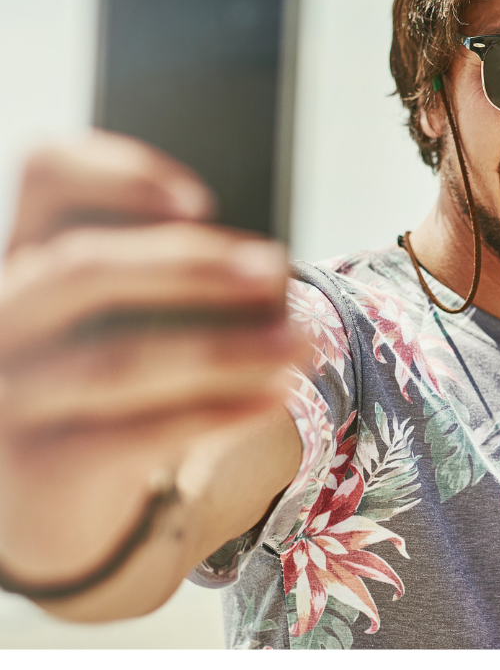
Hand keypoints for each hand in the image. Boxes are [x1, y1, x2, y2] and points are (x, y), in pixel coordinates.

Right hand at [0, 132, 303, 603]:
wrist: (48, 496)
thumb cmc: (103, 380)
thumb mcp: (119, 317)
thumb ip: (170, 281)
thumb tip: (271, 277)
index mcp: (27, 255)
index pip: (46, 176)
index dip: (119, 174)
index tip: (203, 202)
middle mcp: (1, 313)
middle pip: (84, 267)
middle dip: (191, 265)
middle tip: (274, 269)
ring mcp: (9, 392)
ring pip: (118, 359)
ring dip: (224, 349)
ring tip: (299, 344)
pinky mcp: (37, 465)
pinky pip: (133, 436)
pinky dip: (214, 413)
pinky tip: (273, 397)